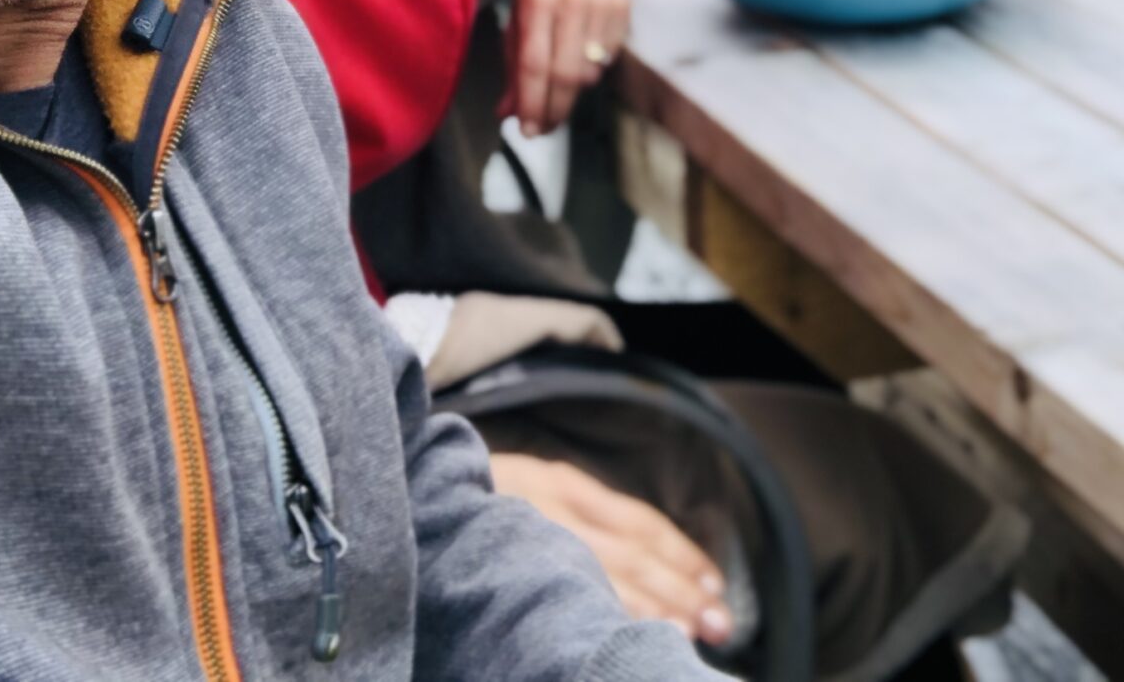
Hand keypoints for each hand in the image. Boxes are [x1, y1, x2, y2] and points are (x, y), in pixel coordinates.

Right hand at [489, 452, 733, 644]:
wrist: (401, 488)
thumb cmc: (469, 501)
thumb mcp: (525, 491)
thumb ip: (574, 520)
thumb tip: (644, 569)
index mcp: (559, 484)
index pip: (637, 523)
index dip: (681, 556)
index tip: (713, 588)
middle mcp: (546, 505)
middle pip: (630, 554)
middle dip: (680, 591)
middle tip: (722, 626)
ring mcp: (521, 533)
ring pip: (602, 576)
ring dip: (652, 610)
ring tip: (691, 637)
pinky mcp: (497, 554)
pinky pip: (559, 589)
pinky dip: (600, 613)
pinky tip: (623, 636)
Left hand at [507, 0, 628, 137]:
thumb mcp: (516, 20)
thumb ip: (513, 68)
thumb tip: (508, 115)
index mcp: (536, 2)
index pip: (535, 65)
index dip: (532, 104)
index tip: (527, 130)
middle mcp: (571, 1)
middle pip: (566, 75)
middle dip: (553, 110)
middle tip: (543, 128)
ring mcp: (601, 4)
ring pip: (590, 72)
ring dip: (572, 94)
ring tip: (558, 92)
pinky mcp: (622, 8)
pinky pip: (609, 58)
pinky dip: (592, 72)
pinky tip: (580, 62)